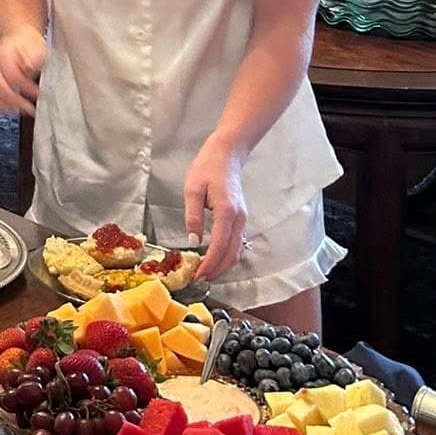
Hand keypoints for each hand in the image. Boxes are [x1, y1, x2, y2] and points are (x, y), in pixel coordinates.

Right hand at [0, 29, 47, 116]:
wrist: (19, 39)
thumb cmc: (29, 44)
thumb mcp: (37, 47)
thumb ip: (33, 57)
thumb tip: (28, 66)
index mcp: (3, 50)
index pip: (11, 75)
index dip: (25, 87)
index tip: (36, 93)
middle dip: (15, 100)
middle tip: (28, 107)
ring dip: (4, 105)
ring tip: (19, 109)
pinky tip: (5, 109)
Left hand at [183, 137, 248, 281]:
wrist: (227, 155)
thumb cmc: (207, 168)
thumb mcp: (193, 189)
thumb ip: (193, 216)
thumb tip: (193, 241)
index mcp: (226, 211)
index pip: (219, 246)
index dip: (209, 264)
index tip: (198, 275)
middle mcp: (239, 219)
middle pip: (231, 254)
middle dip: (217, 270)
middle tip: (199, 279)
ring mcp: (242, 219)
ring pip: (237, 251)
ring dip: (223, 265)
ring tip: (205, 272)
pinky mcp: (241, 219)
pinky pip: (237, 243)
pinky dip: (228, 256)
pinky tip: (215, 259)